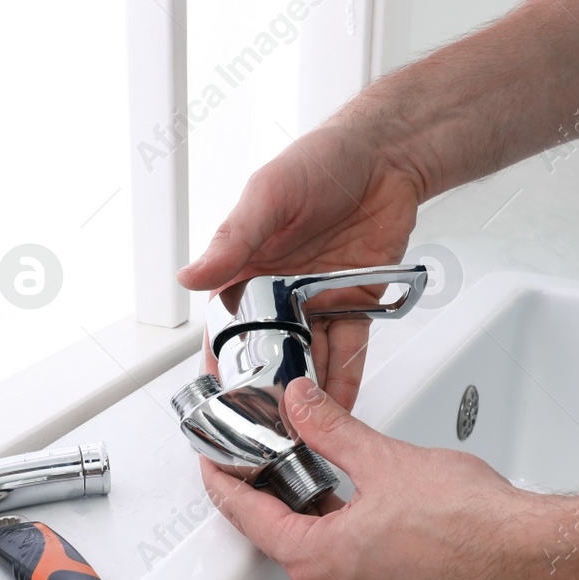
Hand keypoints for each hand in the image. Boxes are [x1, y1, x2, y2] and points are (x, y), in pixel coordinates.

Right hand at [178, 125, 423, 409]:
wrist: (387, 155)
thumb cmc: (322, 160)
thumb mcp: (268, 195)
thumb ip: (233, 239)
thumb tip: (191, 274)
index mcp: (246, 266)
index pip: (227, 325)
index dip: (224, 361)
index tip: (225, 394)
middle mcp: (279, 290)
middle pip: (268, 351)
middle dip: (267, 387)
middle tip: (269, 421)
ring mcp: (317, 300)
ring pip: (308, 357)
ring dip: (306, 390)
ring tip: (304, 424)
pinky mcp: (355, 303)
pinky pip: (347, 348)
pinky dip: (344, 376)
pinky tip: (340, 403)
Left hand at [199, 382, 578, 579]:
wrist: (537, 561)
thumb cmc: (475, 526)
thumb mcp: (385, 459)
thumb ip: (332, 428)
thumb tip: (300, 404)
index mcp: (318, 559)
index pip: (245, 515)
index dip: (223, 478)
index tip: (211, 456)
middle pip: (278, 535)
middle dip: (271, 489)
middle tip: (266, 450)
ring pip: (317, 552)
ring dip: (312, 511)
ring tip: (319, 467)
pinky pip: (352, 565)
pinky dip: (344, 531)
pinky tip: (365, 502)